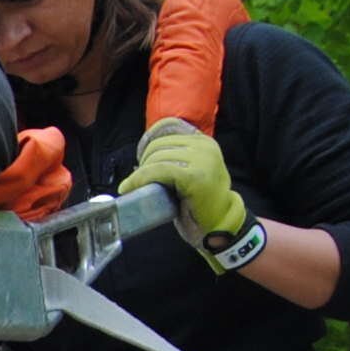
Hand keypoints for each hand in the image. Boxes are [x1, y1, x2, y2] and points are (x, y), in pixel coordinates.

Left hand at [122, 116, 249, 244]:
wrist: (219, 225)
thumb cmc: (200, 201)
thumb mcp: (190, 170)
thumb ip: (177, 157)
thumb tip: (145, 152)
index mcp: (204, 142)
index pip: (169, 125)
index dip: (148, 139)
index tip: (140, 158)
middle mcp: (205, 147)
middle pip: (159, 144)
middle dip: (143, 162)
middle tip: (139, 179)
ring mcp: (202, 160)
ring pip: (157, 157)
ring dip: (139, 173)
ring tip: (134, 186)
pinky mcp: (194, 176)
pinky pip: (158, 170)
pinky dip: (140, 179)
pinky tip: (130, 188)